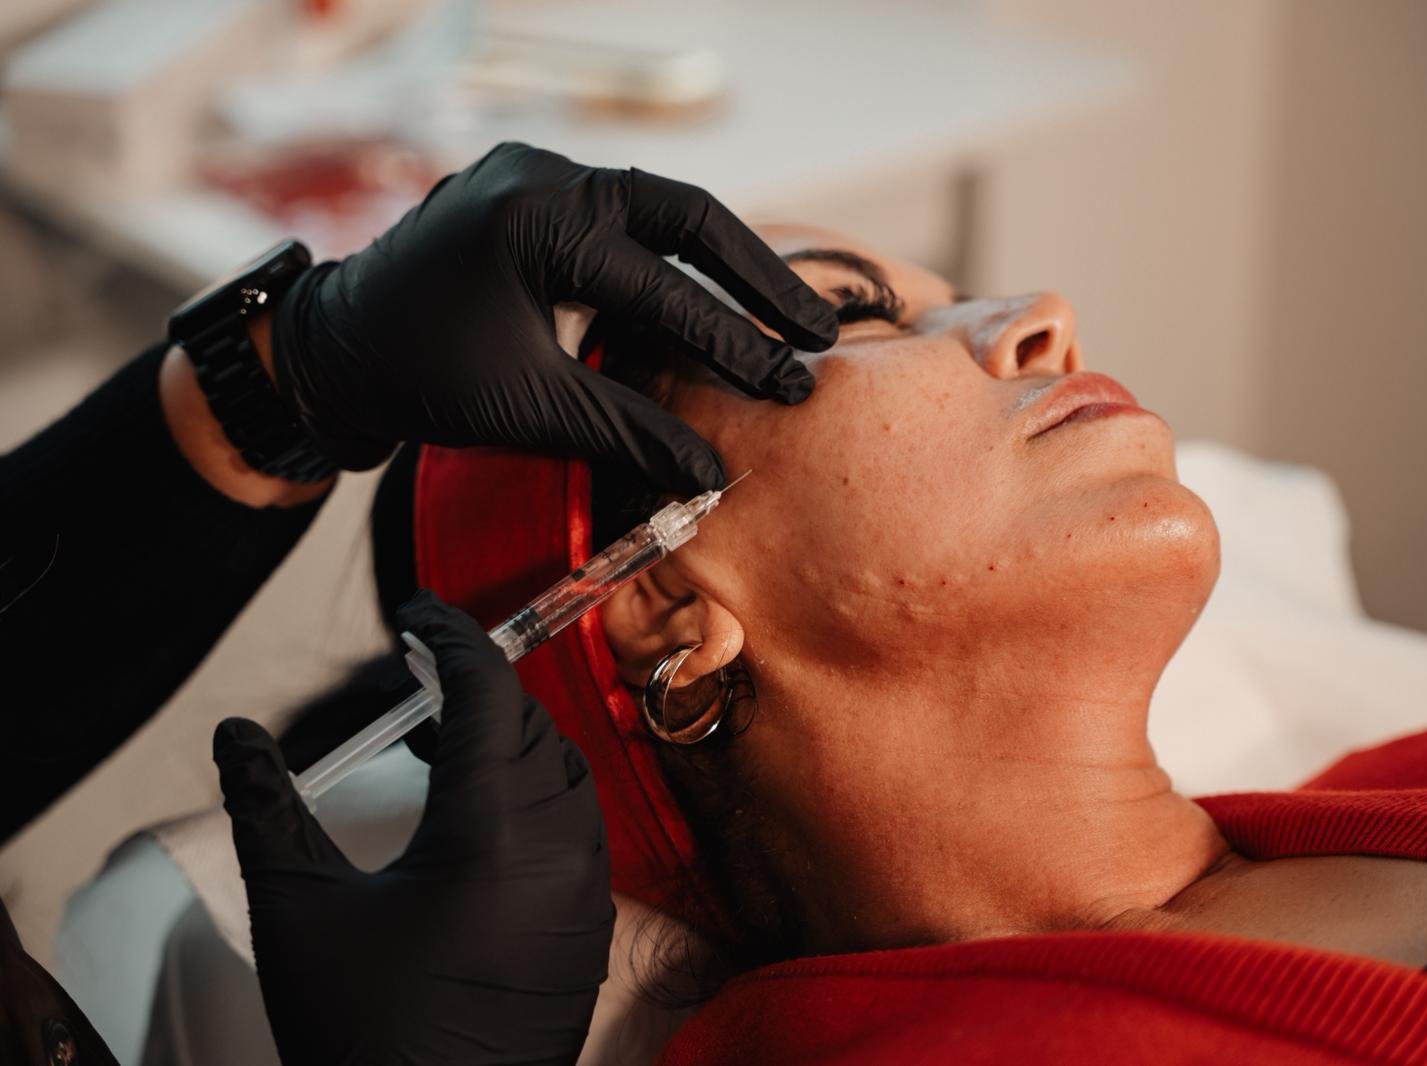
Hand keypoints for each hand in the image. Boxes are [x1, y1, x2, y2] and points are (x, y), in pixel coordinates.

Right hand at [214, 590, 613, 1065]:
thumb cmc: (367, 1032)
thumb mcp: (299, 912)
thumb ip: (268, 809)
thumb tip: (237, 737)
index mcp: (491, 832)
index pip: (486, 694)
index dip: (452, 639)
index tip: (417, 614)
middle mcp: (556, 851)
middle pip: (530, 728)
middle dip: (479, 690)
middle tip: (422, 676)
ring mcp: (585, 893)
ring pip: (564, 776)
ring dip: (513, 743)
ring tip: (446, 744)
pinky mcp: (591, 930)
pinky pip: (579, 831)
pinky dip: (538, 799)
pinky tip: (486, 819)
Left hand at [270, 142, 837, 492]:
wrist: (332, 350)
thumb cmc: (417, 377)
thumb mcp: (531, 409)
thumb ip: (629, 433)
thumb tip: (710, 478)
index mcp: (538, 216)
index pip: (663, 284)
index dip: (731, 342)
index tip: (787, 384)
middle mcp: (544, 177)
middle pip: (685, 212)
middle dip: (756, 276)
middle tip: (817, 328)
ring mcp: (536, 178)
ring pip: (659, 211)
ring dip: (720, 265)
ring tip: (785, 315)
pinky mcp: (532, 196)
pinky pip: (621, 222)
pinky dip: (670, 263)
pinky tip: (712, 302)